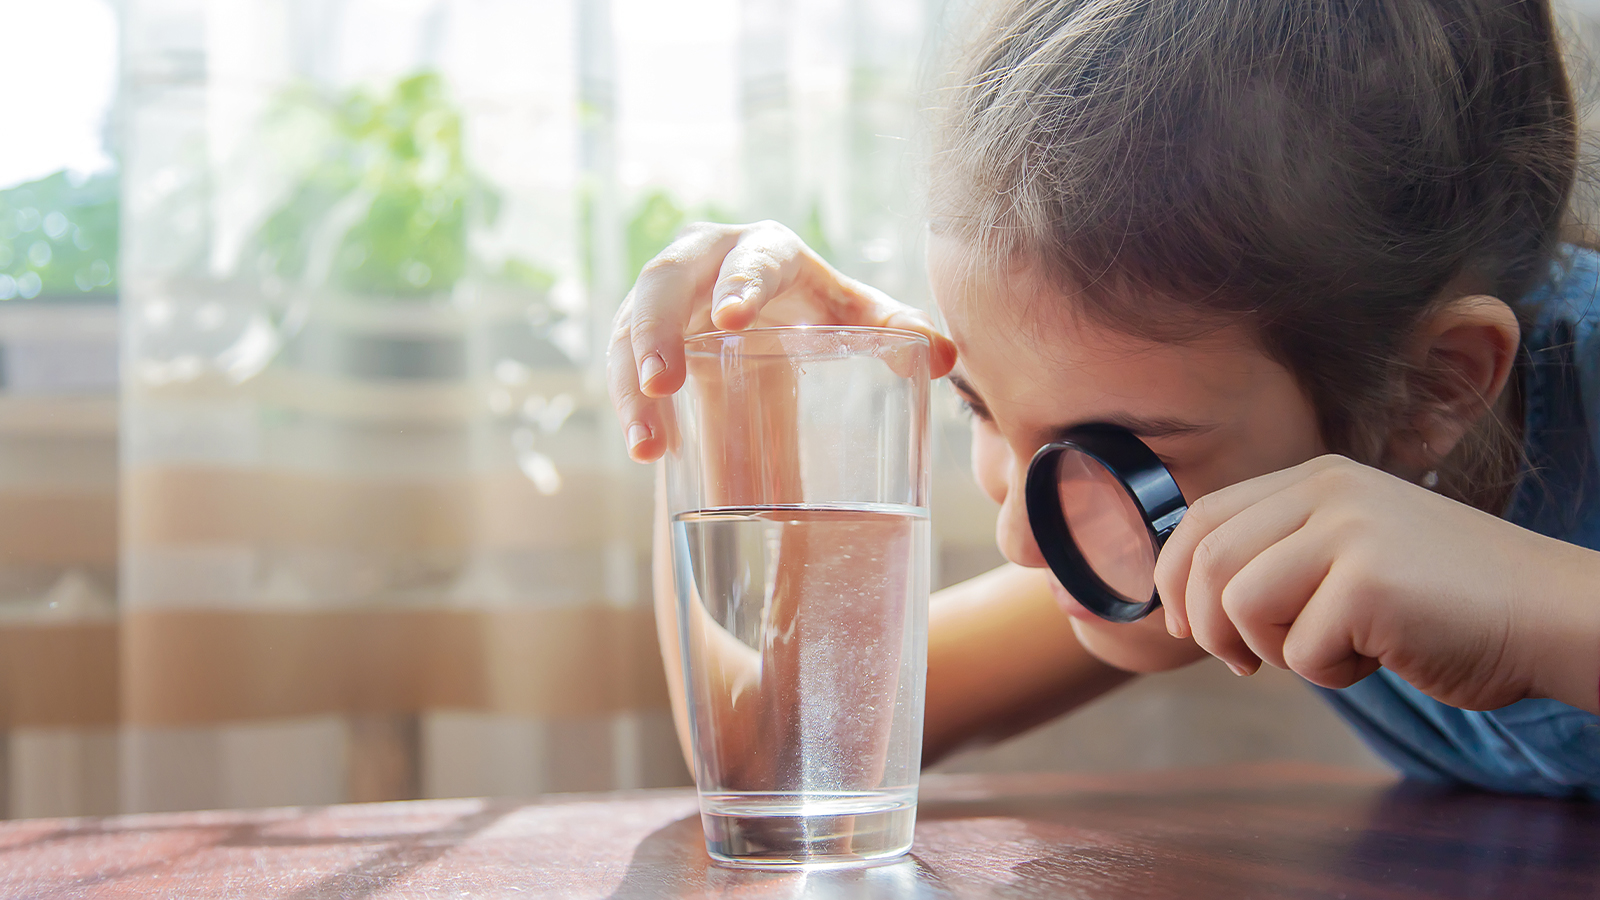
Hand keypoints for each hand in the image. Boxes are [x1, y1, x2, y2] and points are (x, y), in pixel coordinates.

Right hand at [607, 220, 955, 461]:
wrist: (772, 322)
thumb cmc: (820, 313)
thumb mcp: (856, 319)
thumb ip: (898, 330)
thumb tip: (944, 356)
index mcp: (767, 249)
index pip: (751, 256)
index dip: (738, 280)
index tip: (729, 318)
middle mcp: (705, 260)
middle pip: (665, 281)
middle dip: (655, 329)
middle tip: (661, 382)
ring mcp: (664, 295)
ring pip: (629, 327)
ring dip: (630, 382)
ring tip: (647, 443)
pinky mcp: (639, 331)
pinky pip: (623, 363)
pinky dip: (630, 407)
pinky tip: (647, 451)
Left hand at [1156, 455, 1599, 712]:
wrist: (1549, 614)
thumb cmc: (1446, 602)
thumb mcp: (1353, 551)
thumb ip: (1282, 556)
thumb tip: (1189, 599)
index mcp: (1317, 478)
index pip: (1203, 516)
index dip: (1174, 576)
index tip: (1184, 624)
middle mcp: (1327, 491)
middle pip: (1208, 559)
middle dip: (1207, 624)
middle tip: (1242, 663)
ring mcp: (1350, 531)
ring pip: (1242, 603)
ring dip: (1276, 649)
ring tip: (1337, 649)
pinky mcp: (1370, 582)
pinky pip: (1300, 650)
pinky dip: (1331, 673)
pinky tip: (1382, 655)